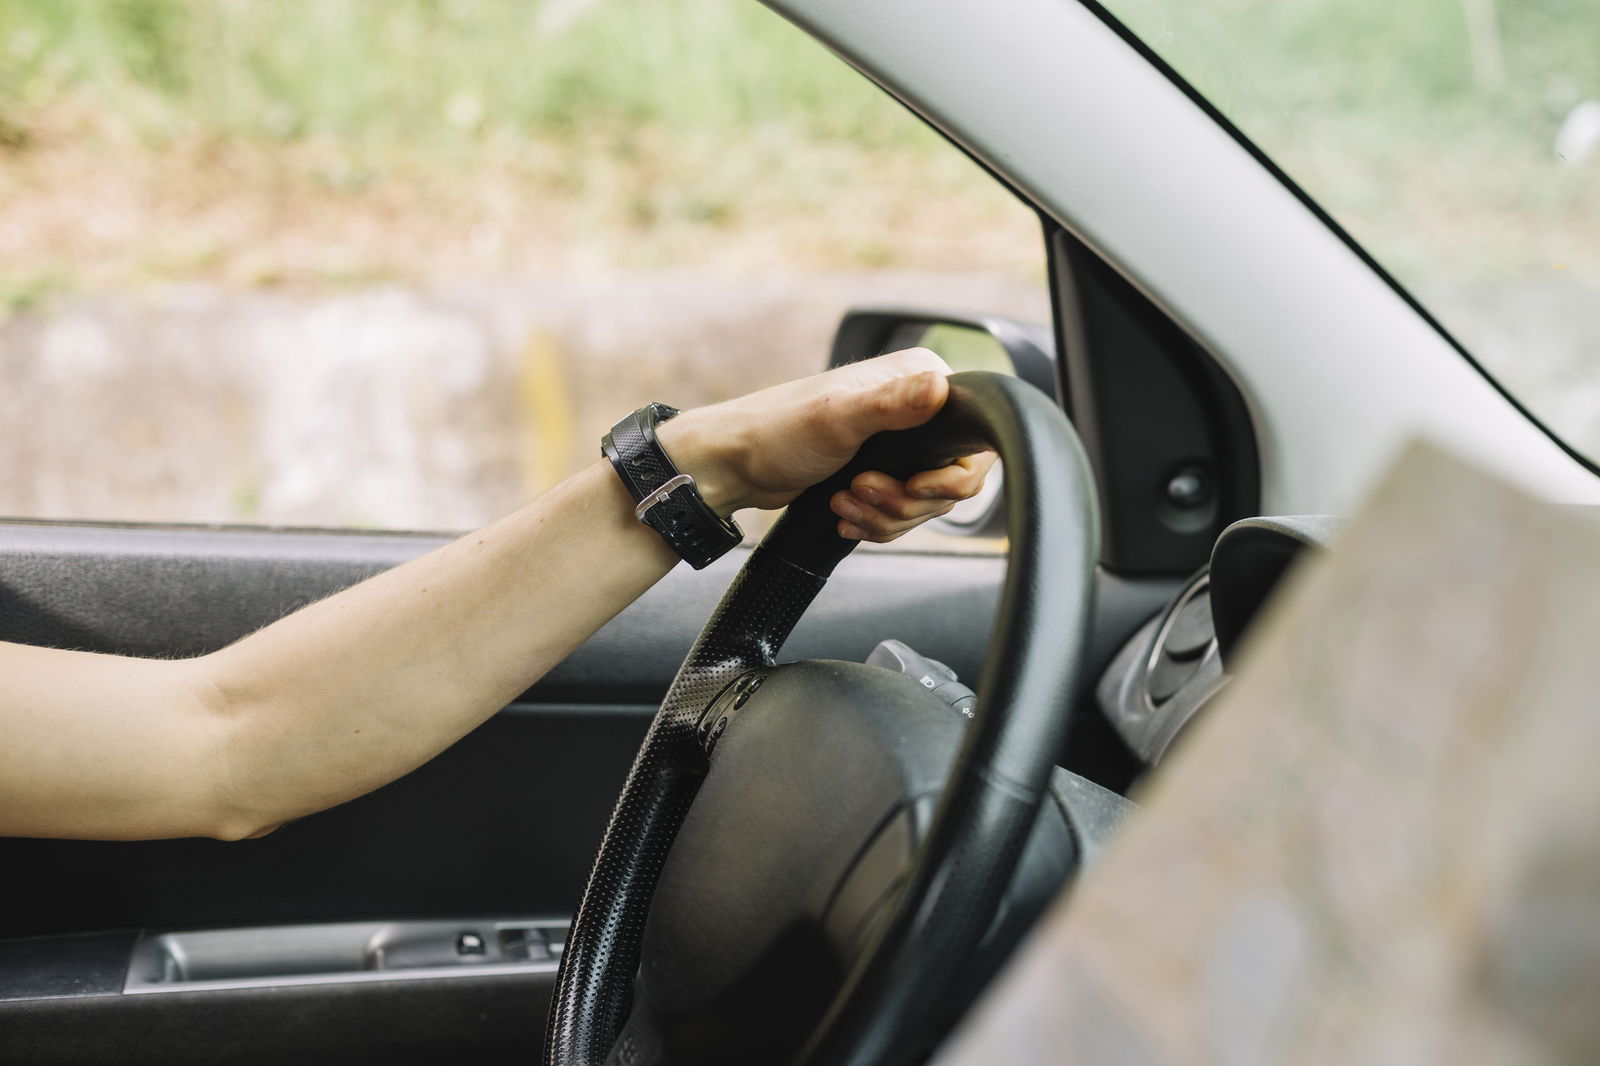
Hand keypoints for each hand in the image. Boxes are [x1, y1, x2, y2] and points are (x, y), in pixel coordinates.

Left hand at [658, 349, 998, 542]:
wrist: (735, 465)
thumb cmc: (777, 432)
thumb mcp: (838, 417)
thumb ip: (892, 404)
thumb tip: (940, 385)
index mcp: (919, 379)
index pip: (974, 441)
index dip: (949, 477)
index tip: (914, 486)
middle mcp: (917, 407)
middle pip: (952, 481)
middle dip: (906, 502)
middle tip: (861, 491)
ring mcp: (901, 443)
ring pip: (925, 504)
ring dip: (885, 515)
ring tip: (843, 502)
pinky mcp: (883, 472)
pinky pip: (902, 513)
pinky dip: (875, 522)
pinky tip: (843, 514)